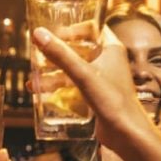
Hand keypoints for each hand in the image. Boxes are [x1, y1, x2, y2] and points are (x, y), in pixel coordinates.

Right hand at [31, 26, 153, 156]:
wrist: (127, 134)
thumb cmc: (112, 101)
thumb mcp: (82, 74)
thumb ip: (60, 54)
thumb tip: (38, 34)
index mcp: (111, 48)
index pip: (91, 27)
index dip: (72, 28)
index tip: (53, 34)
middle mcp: (109, 60)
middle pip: (79, 47)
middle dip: (58, 52)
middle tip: (39, 54)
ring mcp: (103, 78)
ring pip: (75, 68)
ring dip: (55, 71)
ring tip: (34, 80)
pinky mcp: (97, 94)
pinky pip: (75, 84)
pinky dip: (60, 86)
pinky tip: (42, 93)